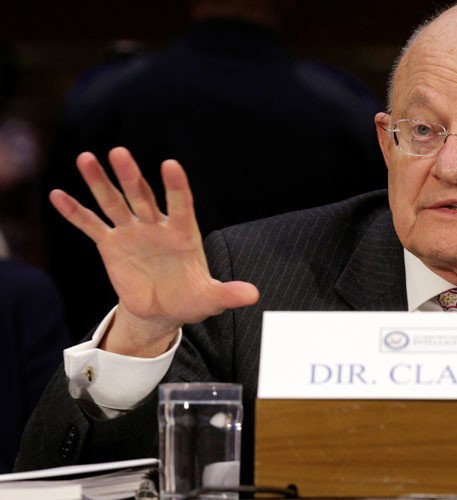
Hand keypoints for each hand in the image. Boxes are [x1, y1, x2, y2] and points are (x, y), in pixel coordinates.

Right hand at [49, 147, 258, 355]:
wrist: (163, 310)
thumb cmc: (191, 299)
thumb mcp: (210, 298)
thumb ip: (228, 293)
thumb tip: (253, 295)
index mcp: (183, 234)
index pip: (181, 204)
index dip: (176, 187)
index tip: (171, 165)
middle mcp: (156, 226)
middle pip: (142, 196)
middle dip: (131, 176)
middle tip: (119, 153)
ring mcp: (132, 232)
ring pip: (115, 202)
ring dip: (99, 182)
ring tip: (86, 158)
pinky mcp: (111, 244)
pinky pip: (91, 225)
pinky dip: (75, 212)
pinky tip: (58, 194)